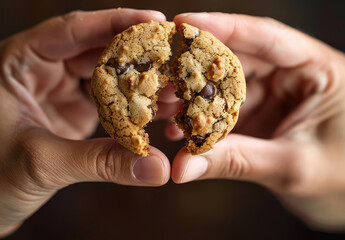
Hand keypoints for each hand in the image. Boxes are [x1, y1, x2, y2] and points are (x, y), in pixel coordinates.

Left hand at [0, 9, 170, 236]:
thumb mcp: (41, 163)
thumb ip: (100, 162)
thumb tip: (157, 167)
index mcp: (20, 63)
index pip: (72, 30)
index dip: (115, 22)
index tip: (155, 20)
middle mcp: (42, 71)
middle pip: (96, 49)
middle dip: (136, 53)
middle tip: (173, 55)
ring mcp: (61, 92)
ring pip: (106, 75)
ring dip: (139, 81)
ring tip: (172, 86)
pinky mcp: (75, 113)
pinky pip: (109, 101)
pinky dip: (132, 105)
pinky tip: (155, 109)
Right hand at [170, 13, 344, 230]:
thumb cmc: (343, 180)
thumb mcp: (293, 167)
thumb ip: (238, 162)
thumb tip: (183, 166)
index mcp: (316, 70)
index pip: (267, 37)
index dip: (225, 27)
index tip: (184, 23)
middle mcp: (292, 76)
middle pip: (238, 59)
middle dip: (197, 68)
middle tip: (162, 74)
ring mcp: (272, 96)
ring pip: (225, 88)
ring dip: (193, 98)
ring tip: (164, 109)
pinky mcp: (257, 116)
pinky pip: (223, 113)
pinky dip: (200, 122)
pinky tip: (180, 132)